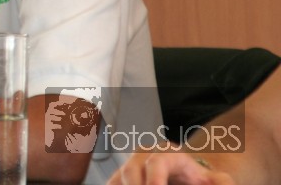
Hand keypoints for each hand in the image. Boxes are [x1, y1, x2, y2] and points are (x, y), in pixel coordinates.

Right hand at [108, 150, 234, 184]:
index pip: (156, 162)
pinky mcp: (120, 179)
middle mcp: (143, 157)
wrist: (186, 175)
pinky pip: (112, 184)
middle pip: (131, 171)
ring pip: (117, 179)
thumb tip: (223, 183)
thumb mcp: (217, 180)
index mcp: (167, 154)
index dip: (154, 178)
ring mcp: (129, 168)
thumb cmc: (199, 179)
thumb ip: (222, 183)